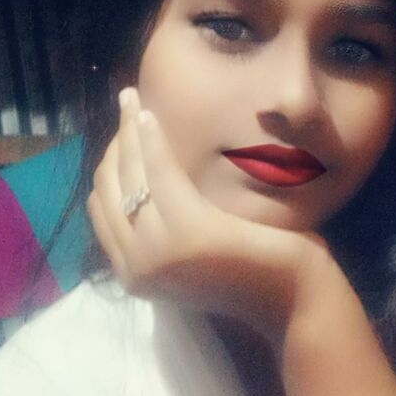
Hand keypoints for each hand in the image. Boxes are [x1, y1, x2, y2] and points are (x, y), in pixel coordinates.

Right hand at [86, 87, 340, 356]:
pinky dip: (150, 140)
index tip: (122, 132)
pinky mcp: (186, 231)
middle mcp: (135, 267)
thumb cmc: (252, 271)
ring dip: (128, 130)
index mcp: (133, 275)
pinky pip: (159, 172)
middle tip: (127, 104)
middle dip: (114, 141)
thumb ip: (161, 228)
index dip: (109, 165)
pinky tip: (150, 115)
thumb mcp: (191, 252)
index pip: (103, 208)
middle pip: (108, 188)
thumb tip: (142, 181)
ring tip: (134, 99)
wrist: (292, 297)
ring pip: (129, 175)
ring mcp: (158, 252)